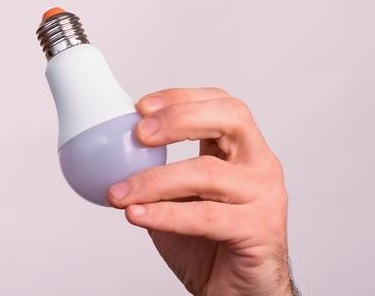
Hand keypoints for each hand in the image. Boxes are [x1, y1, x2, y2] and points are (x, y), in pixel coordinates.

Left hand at [107, 88, 295, 295]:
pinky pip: (206, 216)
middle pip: (231, 118)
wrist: (236, 294)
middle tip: (140, 133)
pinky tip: (137, 215)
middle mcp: (259, 165)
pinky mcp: (260, 230)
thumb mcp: (178, 196)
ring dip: (155, 180)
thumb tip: (110, 149)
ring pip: (208, 172)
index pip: (219, 103)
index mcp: (241, 149)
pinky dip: (165, 214)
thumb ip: (158, 170)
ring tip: (120, 192)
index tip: (140, 106)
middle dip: (180, 118)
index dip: (181, 98)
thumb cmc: (208, 242)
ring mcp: (264, 196)